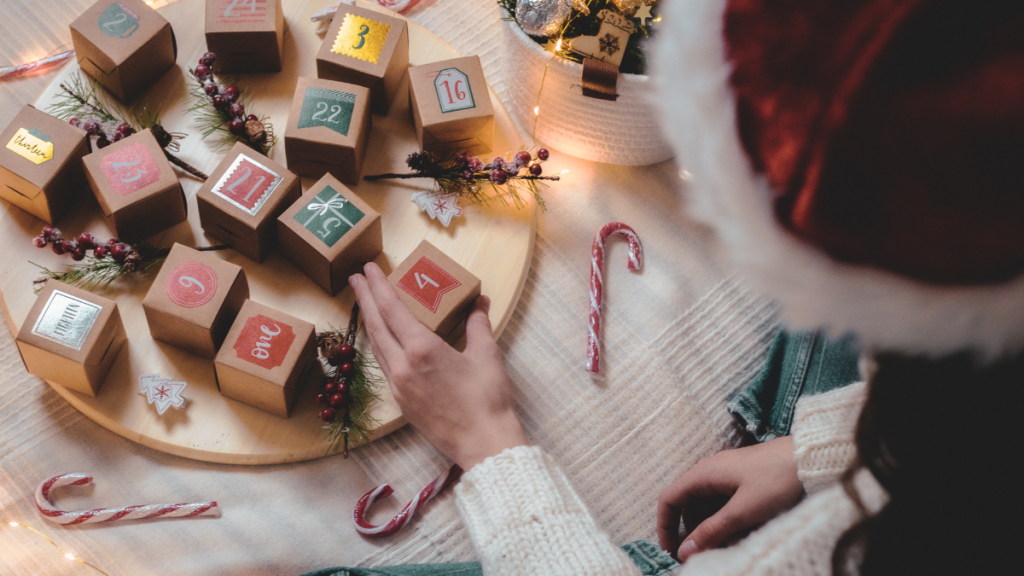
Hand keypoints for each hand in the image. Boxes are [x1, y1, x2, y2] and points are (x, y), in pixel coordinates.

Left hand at [350, 262, 528, 470]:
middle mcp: (402, 366)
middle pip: (376, 326)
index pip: (392, 310)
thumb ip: (478, 324)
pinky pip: (384, 366)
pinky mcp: (402, 403)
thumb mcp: (486, 355)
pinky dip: (379, 346)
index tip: (367, 269)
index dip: (378, 287)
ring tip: (364, 304)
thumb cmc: (488, 399)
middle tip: (354, 278)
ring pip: (377, 347)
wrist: (484, 444)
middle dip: (364, 299)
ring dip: (369, 322)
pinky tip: (382, 341)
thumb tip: (480, 301)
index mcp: (421, 350)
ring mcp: (399, 387)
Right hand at [656, 436, 803, 561]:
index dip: (665, 526)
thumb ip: (712, 531)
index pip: (669, 499)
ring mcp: (727, 474)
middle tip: (702, 554)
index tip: (670, 551)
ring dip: (714, 528)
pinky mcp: (743, 479)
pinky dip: (728, 521)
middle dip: (693, 532)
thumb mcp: (743, 512)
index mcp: (704, 473)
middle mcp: (710, 471)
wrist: (811, 458)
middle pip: (689, 506)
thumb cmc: (777, 481)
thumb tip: (684, 551)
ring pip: (709, 507)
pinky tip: (744, 532)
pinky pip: (725, 503)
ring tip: (730, 545)